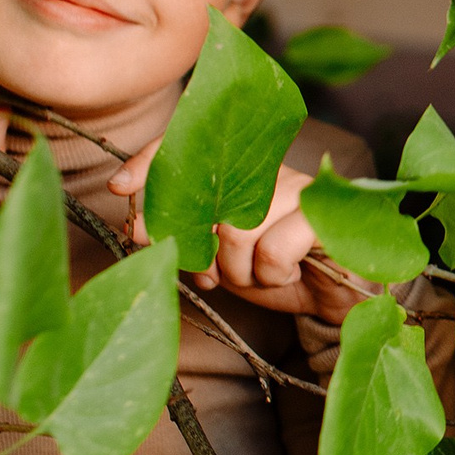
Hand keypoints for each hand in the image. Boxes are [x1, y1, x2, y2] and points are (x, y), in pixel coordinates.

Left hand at [109, 143, 370, 322]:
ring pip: (238, 228)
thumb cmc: (275, 274)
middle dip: (196, 246)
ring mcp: (303, 190)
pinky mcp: (328, 216)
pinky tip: (291, 274)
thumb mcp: (220, 257)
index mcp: (246, 173)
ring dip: (240, 269)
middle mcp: (274, 172)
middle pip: (210, 201)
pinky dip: (273, 273)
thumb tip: (135, 227)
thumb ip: (186, 237)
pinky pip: (273, 248)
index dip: (154, 163)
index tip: (120, 188)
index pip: (196, 150)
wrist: (333, 305)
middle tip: (204, 273)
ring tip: (259, 275)